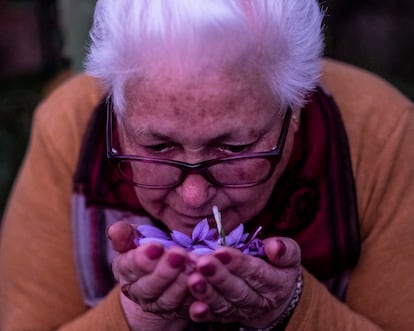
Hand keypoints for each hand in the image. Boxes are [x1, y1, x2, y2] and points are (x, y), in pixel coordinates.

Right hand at [108, 221, 193, 329]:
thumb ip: (125, 234)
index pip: (131, 267)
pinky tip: (204, 282)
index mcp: (126, 272)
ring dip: (182, 283)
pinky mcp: (179, 311)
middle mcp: (140, 293)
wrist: (163, 275)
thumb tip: (114, 230)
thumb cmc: (149, 250)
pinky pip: (188, 308)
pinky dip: (197, 297)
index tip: (157, 246)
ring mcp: (160, 305)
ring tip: (193, 265)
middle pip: (150, 287)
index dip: (144, 258)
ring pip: (169, 299)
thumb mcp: (135, 238)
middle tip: (179, 255)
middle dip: (164, 271)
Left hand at [186, 237, 300, 327]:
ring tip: (193, 279)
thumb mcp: (290, 254)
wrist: (276, 295)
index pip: (257, 273)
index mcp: (277, 283)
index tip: (220, 251)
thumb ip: (285, 250)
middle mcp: (260, 301)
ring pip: (224, 304)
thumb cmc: (278, 265)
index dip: (239, 263)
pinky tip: (193, 307)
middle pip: (238, 290)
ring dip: (207, 293)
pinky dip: (204, 314)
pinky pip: (215, 317)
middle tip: (202, 263)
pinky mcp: (227, 317)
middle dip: (219, 276)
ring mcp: (242, 311)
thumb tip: (275, 247)